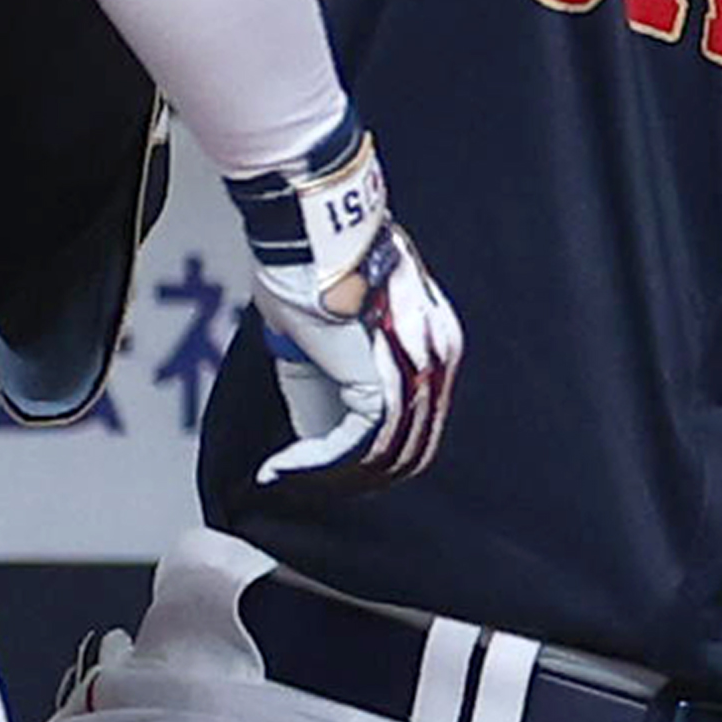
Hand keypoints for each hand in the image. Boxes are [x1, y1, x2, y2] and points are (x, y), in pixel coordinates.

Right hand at [226, 120, 463, 496]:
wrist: (313, 231)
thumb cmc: (311, 264)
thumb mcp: (324, 331)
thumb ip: (328, 383)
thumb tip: (316, 439)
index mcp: (434, 339)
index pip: (419, 420)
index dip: (374, 457)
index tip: (330, 474)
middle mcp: (437, 356)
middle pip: (412, 447)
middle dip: (357, 479)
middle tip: (311, 489)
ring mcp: (416, 369)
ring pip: (387, 455)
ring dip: (331, 477)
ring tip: (289, 480)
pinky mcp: (384, 377)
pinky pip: (358, 443)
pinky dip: (317, 463)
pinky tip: (285, 468)